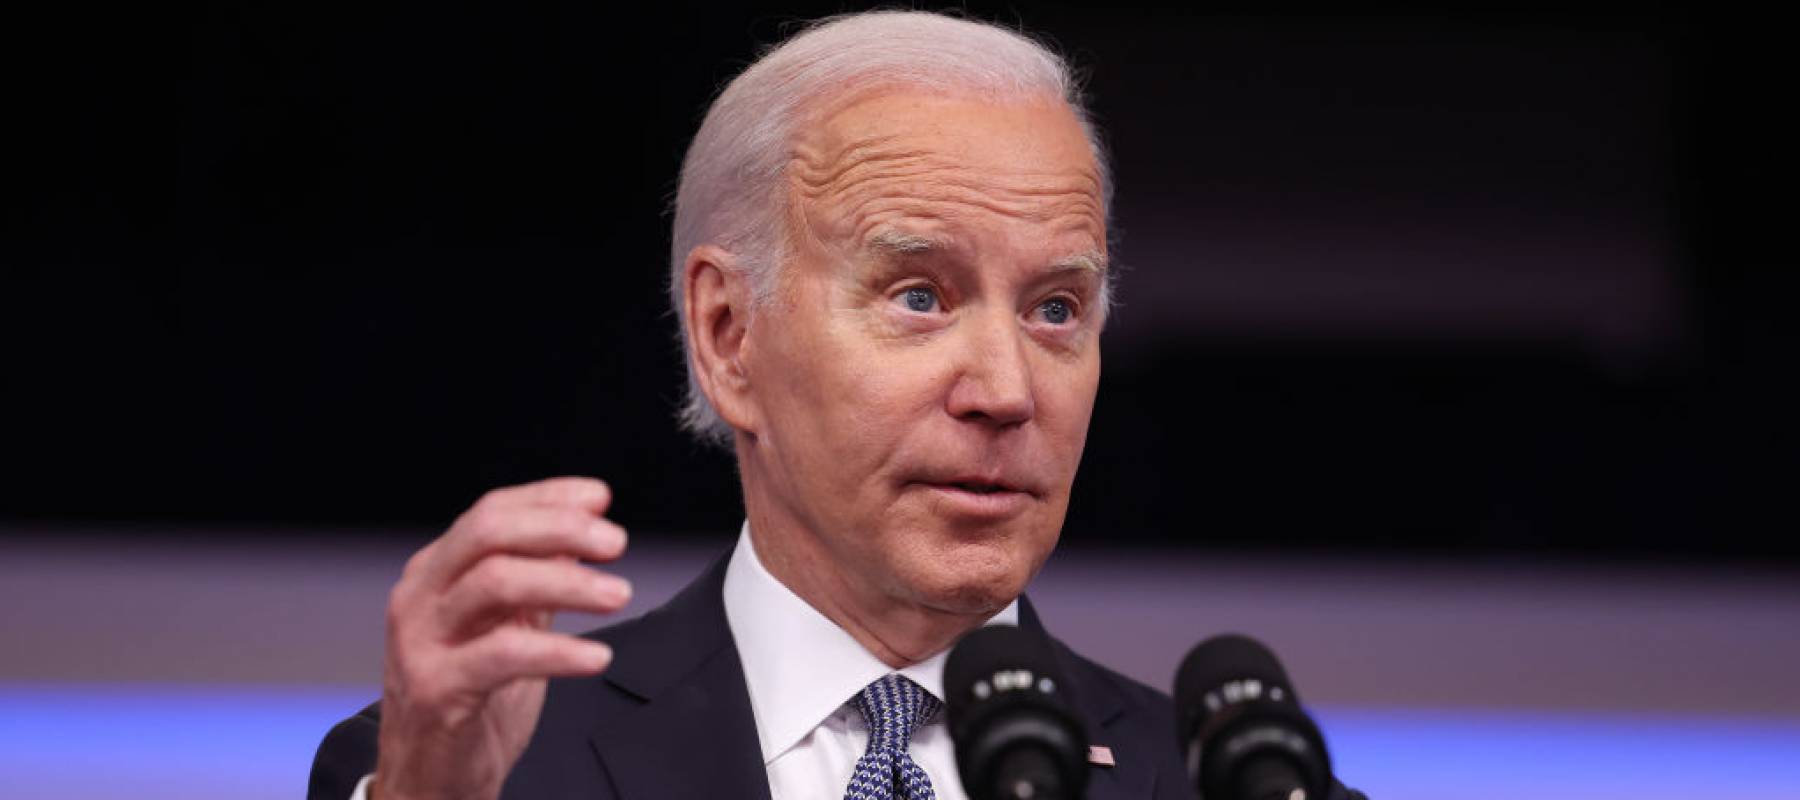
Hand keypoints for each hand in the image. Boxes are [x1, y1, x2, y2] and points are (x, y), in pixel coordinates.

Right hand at [371, 477, 630, 799]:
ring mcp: (422, 641)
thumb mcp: (508, 626)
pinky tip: (595, 656)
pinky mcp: (436, 689)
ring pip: (495, 582)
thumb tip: (582, 531)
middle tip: (615, 543)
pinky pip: (503, 655)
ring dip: (568, 583)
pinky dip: (558, 651)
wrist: (431, 777)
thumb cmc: (470, 698)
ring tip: (618, 596)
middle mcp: (421, 596)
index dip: (549, 497)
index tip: (600, 498)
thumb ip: (539, 579)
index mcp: (436, 572)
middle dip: (559, 527)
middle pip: (488, 531)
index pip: (491, 511)